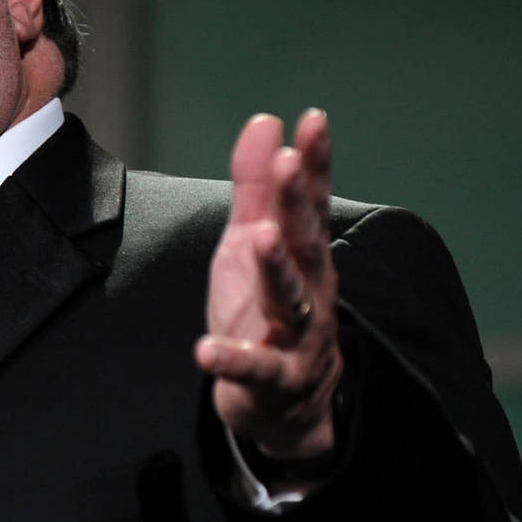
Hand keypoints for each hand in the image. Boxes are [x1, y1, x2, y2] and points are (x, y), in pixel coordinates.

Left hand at [195, 111, 342, 468]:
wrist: (285, 400)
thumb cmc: (268, 309)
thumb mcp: (253, 242)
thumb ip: (256, 188)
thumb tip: (265, 122)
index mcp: (303, 254)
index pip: (311, 203)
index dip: (314, 162)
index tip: (313, 120)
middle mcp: (311, 290)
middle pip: (306, 242)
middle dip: (297, 202)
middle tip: (287, 163)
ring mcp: (298, 335)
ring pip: (291, 300)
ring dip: (277, 268)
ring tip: (261, 238)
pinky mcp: (276, 379)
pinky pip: (257, 369)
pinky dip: (233, 361)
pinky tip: (206, 351)